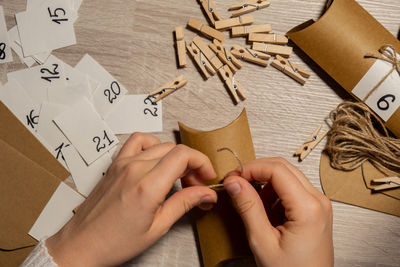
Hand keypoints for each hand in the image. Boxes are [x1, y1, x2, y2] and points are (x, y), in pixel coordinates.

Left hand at [46, 133, 217, 266]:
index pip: (184, 155)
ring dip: (174, 156)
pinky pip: (137, 141)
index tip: (207, 177)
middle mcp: (135, 169)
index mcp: (148, 186)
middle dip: (192, 164)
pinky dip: (152, 145)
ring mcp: (123, 163)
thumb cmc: (115, 241)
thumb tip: (205, 193)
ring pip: (159, 144)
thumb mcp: (157, 227)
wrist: (82, 244)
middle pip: (175, 149)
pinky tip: (156, 161)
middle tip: (195, 185)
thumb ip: (184, 204)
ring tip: (177, 174)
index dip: (202, 162)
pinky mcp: (115, 164)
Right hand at [223, 158, 332, 266]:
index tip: (233, 177)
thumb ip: (248, 207)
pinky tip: (266, 211)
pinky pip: (292, 188)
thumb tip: (235, 182)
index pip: (276, 170)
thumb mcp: (262, 241)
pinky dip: (274, 193)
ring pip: (287, 175)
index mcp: (308, 208)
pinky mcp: (315, 209)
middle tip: (237, 183)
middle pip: (283, 167)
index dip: (251, 168)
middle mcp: (318, 201)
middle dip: (256, 171)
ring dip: (265, 183)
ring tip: (252, 204)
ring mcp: (318, 204)